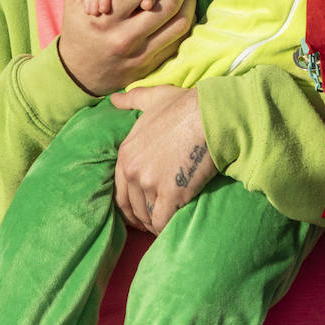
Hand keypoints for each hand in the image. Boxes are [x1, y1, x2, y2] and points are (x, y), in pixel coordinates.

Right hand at [57, 0, 193, 96]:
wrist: (78, 73)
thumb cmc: (78, 29)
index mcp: (106, 19)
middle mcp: (126, 39)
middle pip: (167, 5)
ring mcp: (141, 55)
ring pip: (180, 24)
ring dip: (188, 0)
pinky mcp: (151, 66)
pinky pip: (179, 41)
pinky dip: (185, 21)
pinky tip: (182, 9)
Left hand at [111, 85, 216, 233]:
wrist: (209, 114)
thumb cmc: (184, 105)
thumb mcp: (152, 98)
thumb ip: (131, 100)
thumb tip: (114, 99)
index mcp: (126, 153)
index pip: (119, 191)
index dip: (129, 205)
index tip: (138, 210)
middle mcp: (133, 170)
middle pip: (132, 207)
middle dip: (141, 218)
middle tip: (152, 222)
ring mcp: (151, 183)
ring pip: (148, 216)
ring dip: (155, 223)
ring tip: (165, 224)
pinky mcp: (171, 194)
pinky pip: (163, 221)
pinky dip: (166, 227)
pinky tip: (173, 226)